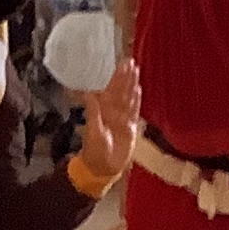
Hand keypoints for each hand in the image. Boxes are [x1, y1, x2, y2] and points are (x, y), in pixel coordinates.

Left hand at [76, 58, 137, 184]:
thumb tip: (89, 94)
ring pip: (128, 98)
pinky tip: (139, 90)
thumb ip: (93, 112)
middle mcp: (113, 112)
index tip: (121, 64)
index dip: (117, 77)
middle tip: (131, 61)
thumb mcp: (93, 132)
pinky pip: (134, 111)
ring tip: (136, 71)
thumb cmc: (95, 151)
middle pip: (121, 91)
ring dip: (132, 85)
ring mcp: (122, 119)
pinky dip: (137, 101)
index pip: (112, 90)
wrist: (103, 168)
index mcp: (103, 110)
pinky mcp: (130, 128)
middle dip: (126, 77)